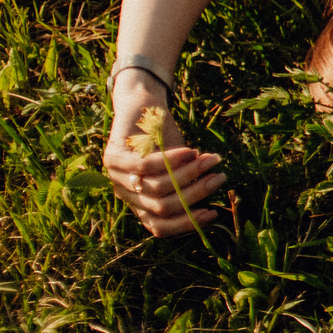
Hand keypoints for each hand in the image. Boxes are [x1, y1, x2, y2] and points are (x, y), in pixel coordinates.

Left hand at [102, 85, 226, 236]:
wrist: (143, 106)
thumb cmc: (164, 138)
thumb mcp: (179, 165)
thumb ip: (188, 183)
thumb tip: (211, 193)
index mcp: (141, 204)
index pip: (160, 227)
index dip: (188, 224)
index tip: (214, 212)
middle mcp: (126, 195)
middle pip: (161, 208)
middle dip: (196, 194)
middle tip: (219, 177)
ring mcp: (116, 178)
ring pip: (156, 188)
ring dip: (190, 174)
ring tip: (211, 160)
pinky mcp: (113, 157)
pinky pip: (145, 166)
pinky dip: (172, 160)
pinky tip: (191, 152)